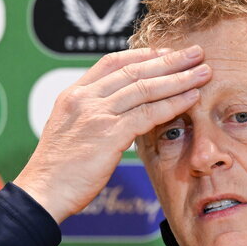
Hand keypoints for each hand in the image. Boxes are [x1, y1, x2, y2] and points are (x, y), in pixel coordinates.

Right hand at [15, 46, 209, 223]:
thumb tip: (119, 115)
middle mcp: (84, 98)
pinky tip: (191, 98)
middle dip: (169, 60)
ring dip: (179, 78)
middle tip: (195, 53)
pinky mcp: (108, 134)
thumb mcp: (70, 132)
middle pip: (134, 70)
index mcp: (73, 94)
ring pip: (145, 88)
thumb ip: (92, 117)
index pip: (112, 62)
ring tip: (203, 72)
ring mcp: (96, 114)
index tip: (166, 52)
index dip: (143, 55)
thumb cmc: (58, 171)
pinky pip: (148, 113)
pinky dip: (173, 104)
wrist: (43, 192)